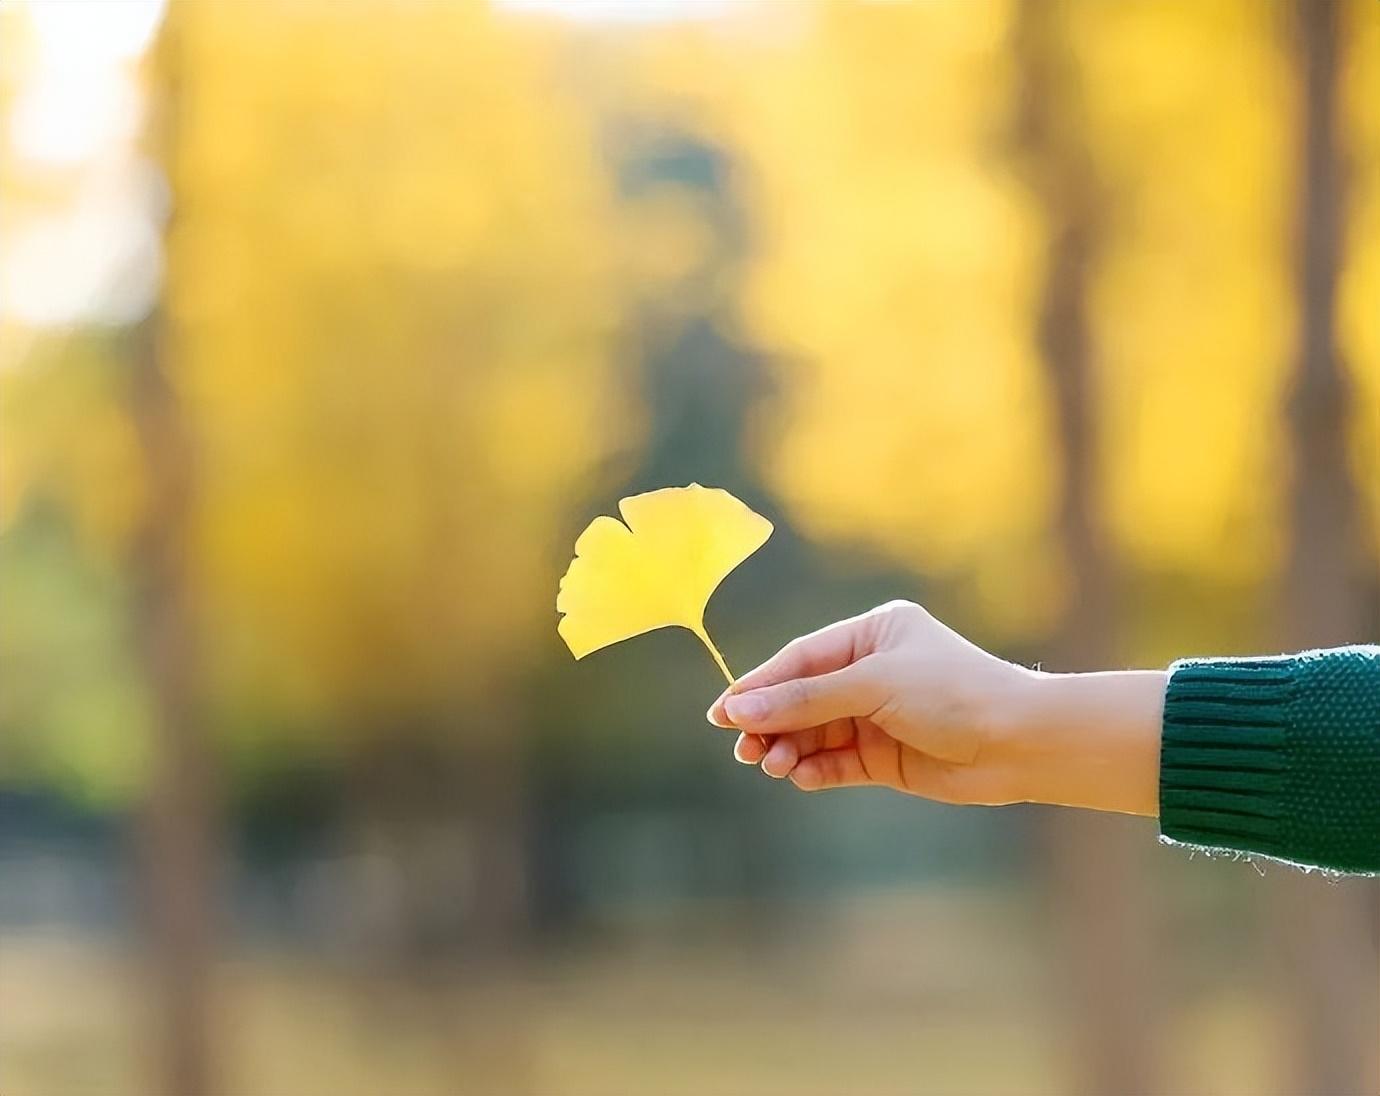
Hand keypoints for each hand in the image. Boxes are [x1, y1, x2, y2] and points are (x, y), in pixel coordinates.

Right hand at [707, 601, 1163, 815]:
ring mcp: (878, 715)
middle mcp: (873, 671)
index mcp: (872, 633)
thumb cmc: (954, 694)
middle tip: (743, 749)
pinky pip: (836, 762)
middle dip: (771, 723)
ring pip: (815, 733)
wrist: (1020, 744)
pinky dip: (815, 770)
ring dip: (789, 749)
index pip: (801, 658)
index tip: (721, 712)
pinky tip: (800, 777)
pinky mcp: (886, 756)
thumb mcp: (873, 686)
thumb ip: (804, 699)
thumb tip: (738, 709)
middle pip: (802, 697)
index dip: (759, 685)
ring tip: (771, 765)